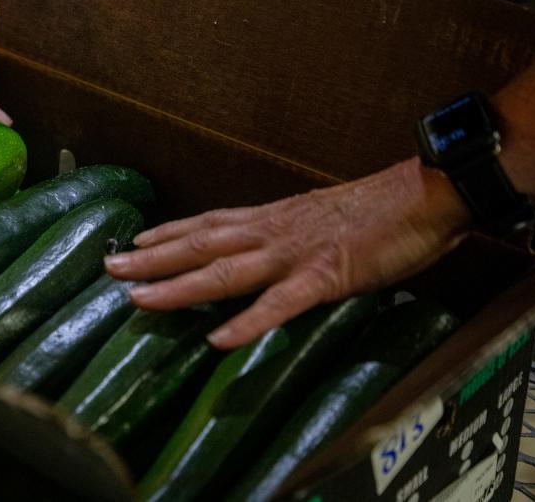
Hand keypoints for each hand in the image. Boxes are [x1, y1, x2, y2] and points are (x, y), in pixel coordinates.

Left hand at [104, 158, 470, 348]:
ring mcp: (293, 254)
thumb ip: (287, 233)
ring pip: (224, 272)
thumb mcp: (319, 218)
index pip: (209, 224)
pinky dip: (247, 323)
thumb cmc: (376, 209)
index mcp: (272, 218)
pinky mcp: (324, 277)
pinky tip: (218, 340)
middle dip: (152, 259)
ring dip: (177, 287)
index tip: (134, 243)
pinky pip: (279, 305)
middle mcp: (271, 231)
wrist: (425, 194)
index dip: (169, 234)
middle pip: (200, 245)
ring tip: (139, 300)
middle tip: (110, 270)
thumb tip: (265, 248)